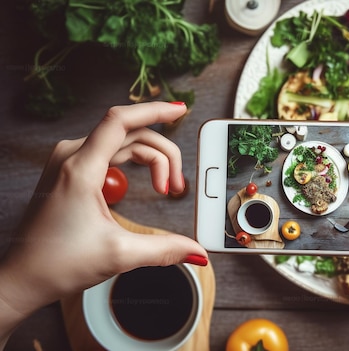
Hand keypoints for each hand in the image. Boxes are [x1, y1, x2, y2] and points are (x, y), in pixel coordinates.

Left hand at [0, 102, 207, 344]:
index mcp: (80, 169)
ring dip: (150, 161)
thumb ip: (164, 249)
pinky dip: (133, 164)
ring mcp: (68, 163)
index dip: (154, 111)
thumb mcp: (119, 254)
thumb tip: (195, 250)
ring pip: (121, 145)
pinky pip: (108, 155)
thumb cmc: (56, 263)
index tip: (179, 110)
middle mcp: (71, 157)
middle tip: (177, 186)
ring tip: (165, 188)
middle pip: (130, 135)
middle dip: (163, 155)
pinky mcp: (69, 173)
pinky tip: (144, 183)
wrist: (22, 278)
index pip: (121, 121)